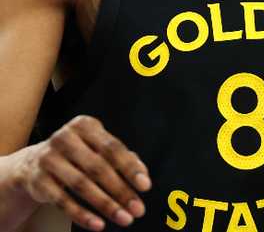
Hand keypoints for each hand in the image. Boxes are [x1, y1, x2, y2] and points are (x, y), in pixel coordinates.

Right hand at [14, 115, 150, 230]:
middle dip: (121, 191)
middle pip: (98, 167)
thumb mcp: (98, 149)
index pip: (113, 148)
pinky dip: (82, 215)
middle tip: (138, 210)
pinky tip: (98, 225)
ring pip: (81, 185)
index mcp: (85, 125)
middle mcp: (65, 138)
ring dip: (106, 205)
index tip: (146, 187)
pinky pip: (62, 201)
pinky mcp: (38, 180)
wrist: (33, 163)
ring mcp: (49, 158)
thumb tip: (143, 175)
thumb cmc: (78, 154)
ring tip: (124, 219)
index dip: (130, 168)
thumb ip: (123, 158)